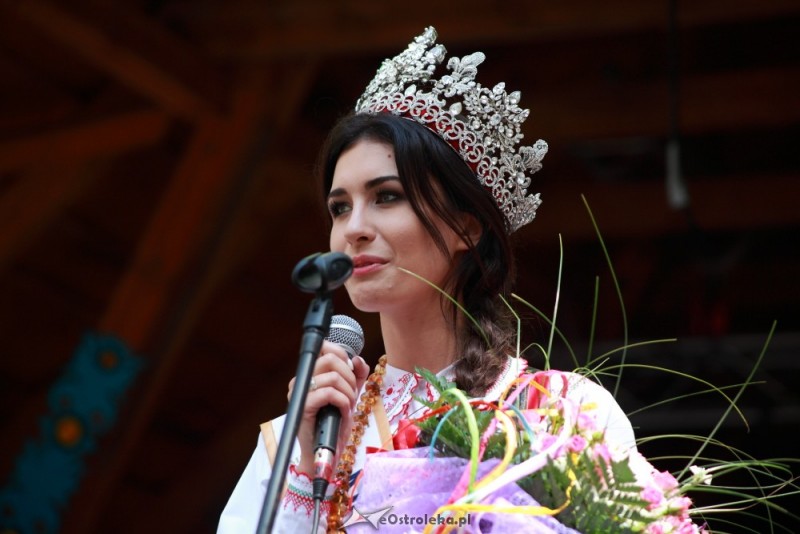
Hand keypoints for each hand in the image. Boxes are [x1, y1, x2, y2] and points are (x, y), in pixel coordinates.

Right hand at [287, 340, 369, 475]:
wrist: (326, 450)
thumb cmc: (334, 423)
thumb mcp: (350, 395)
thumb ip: (356, 375)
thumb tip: (358, 359)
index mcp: (311, 374)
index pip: (324, 347)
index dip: (343, 356)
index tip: (350, 373)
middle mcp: (302, 379)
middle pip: (330, 358)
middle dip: (349, 376)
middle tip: (351, 394)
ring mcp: (300, 392)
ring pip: (333, 377)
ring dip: (348, 393)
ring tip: (347, 406)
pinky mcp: (303, 406)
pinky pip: (329, 394)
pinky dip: (343, 402)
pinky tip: (343, 413)